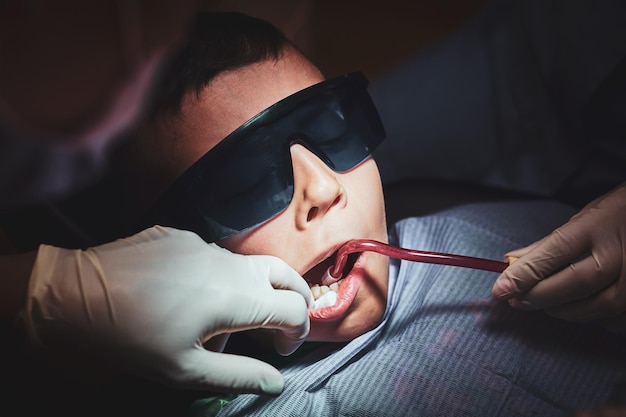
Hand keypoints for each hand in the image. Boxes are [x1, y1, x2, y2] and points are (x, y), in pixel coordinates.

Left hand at [22, 226, 312, 393]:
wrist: (77, 292)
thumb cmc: (132, 338)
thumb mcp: (184, 370)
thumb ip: (238, 374)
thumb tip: (276, 380)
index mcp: (236, 297)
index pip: (293, 308)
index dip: (298, 331)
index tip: (281, 349)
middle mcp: (230, 265)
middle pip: (285, 275)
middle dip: (295, 299)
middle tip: (284, 324)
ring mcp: (206, 246)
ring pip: (250, 266)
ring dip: (256, 290)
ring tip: (233, 317)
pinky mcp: (183, 237)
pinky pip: (216, 257)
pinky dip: (222, 278)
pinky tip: (190, 297)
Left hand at [492, 183, 625, 330]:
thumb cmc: (618, 215)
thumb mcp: (583, 218)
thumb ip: (548, 245)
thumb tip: (510, 263)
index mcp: (596, 227)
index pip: (553, 254)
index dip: (523, 275)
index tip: (500, 290)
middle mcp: (620, 253)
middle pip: (574, 285)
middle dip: (539, 297)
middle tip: (517, 300)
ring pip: (597, 308)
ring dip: (565, 310)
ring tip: (548, 303)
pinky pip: (616, 320)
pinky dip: (594, 318)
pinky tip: (582, 307)